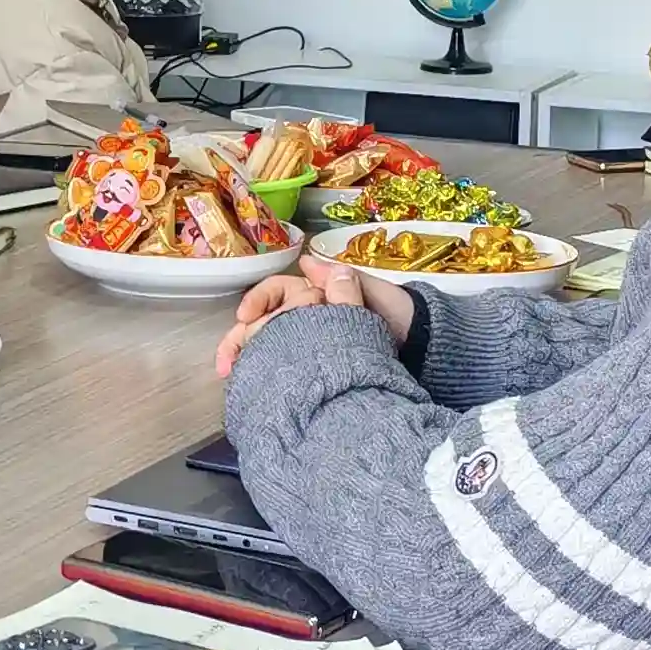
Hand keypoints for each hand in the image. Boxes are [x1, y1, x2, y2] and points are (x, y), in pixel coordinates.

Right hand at [216, 256, 412, 377]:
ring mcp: (311, 344)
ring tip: (232, 376)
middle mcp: (308, 319)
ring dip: (246, 361)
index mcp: (316, 295)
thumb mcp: (369, 289)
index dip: (258, 302)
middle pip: (263, 325)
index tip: (246, 316)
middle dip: (240, 340)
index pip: (275, 293)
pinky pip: (284, 371)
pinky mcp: (316, 369)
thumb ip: (337, 278)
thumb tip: (304, 260)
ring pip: (267, 350)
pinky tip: (252, 389)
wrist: (422, 347)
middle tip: (227, 361)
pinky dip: (265, 378)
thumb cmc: (397, 312)